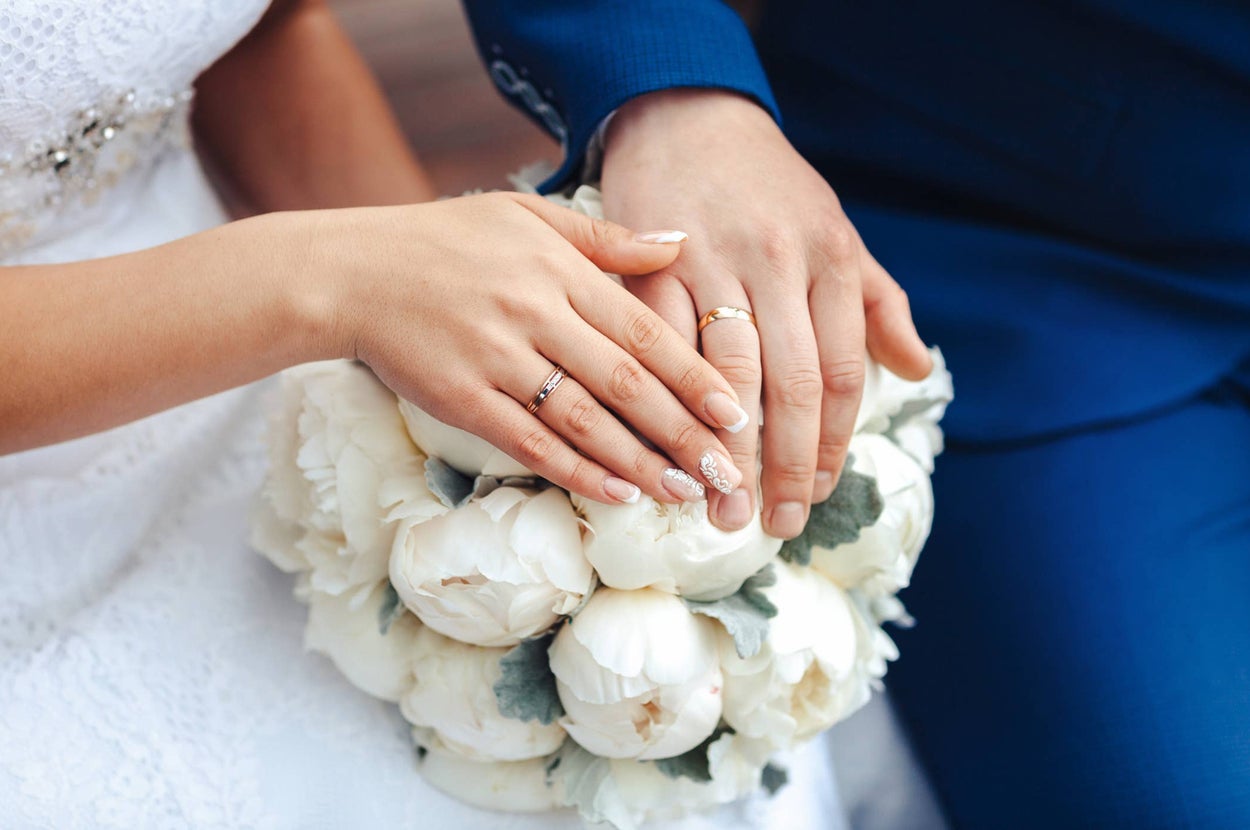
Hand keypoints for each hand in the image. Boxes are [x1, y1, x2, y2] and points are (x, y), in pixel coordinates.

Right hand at [313, 192, 749, 504]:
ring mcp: (496, 359)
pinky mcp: (462, 399)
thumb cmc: (445, 240)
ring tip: (684, 491)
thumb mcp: (527, 217)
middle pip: (625, 383)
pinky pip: (530, 442)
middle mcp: (534, 314)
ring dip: (640, 461)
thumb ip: (606, 239)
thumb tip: (679, 244)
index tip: (734, 413)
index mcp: (558, 270)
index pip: (642, 331)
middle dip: (682, 432)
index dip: (693, 376)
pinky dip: (577, 471)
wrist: (352, 272)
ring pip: (584, 421)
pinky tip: (617, 494)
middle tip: (725, 471)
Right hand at [601, 90, 931, 537]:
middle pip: (791, 384)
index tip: (822, 493)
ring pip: (728, 374)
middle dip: (788, 464)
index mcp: (832, 258)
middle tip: (778, 523)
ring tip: (723, 505)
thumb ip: (879, 304)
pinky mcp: (654, 265)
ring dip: (726, 449)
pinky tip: (671, 446)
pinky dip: (670, 402)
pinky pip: (665, 347)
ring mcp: (714, 263)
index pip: (840, 371)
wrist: (688, 117)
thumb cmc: (769, 186)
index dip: (834, 443)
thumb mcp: (836, 232)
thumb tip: (918, 369)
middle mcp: (779, 261)